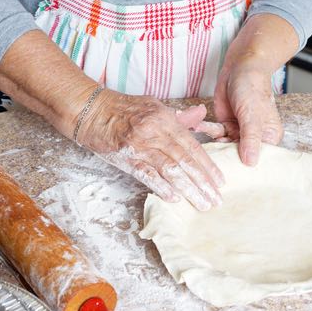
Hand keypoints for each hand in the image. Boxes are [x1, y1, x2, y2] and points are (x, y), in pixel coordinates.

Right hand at [77, 90, 223, 210]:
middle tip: (216, 200)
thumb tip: (200, 113)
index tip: (220, 182)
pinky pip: (147, 174)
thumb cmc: (124, 109)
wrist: (91, 110)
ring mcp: (140, 145)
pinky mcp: (125, 157)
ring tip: (202, 204)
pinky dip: (161, 187)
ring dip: (188, 189)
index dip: (208, 166)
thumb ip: (179, 116)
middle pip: (185, 161)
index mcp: (166, 119)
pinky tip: (175, 198)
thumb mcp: (155, 106)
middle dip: (203, 183)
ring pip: (170, 170)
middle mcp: (155, 132)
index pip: (193, 147)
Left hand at [212, 55, 282, 165]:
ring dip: (214, 142)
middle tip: (211, 162)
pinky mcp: (226, 125)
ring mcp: (240, 132)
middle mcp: (255, 138)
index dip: (247, 167)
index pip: (259, 158)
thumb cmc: (253, 87)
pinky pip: (216, 133)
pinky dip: (207, 130)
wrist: (240, 67)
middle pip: (241, 155)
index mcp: (269, 137)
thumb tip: (251, 164)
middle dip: (227, 156)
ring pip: (226, 145)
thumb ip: (250, 139)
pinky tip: (198, 126)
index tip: (233, 174)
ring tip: (202, 140)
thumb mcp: (252, 115)